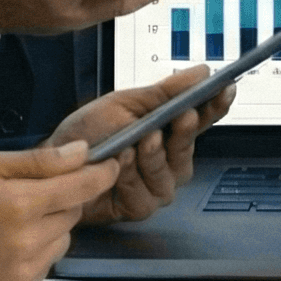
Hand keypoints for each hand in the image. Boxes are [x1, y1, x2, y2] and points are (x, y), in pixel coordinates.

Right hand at [0, 137, 121, 280]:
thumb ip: (36, 161)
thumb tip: (80, 154)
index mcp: (19, 204)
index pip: (82, 188)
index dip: (100, 174)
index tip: (108, 165)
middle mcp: (27, 242)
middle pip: (72, 213)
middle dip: (60, 199)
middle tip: (26, 194)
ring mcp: (22, 273)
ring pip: (62, 241)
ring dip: (48, 228)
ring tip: (7, 223)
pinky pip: (44, 267)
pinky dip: (33, 254)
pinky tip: (0, 247)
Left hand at [47, 66, 237, 224]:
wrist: (55, 163)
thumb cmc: (88, 134)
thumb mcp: (125, 103)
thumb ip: (164, 91)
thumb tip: (201, 73)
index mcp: (168, 132)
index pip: (201, 120)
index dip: (216, 106)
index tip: (225, 89)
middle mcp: (168, 162)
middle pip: (189, 149)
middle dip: (184, 132)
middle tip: (182, 115)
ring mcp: (155, 187)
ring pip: (168, 174)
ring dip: (152, 156)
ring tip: (137, 141)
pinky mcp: (138, 207)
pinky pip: (145, 195)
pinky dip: (130, 177)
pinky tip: (118, 163)